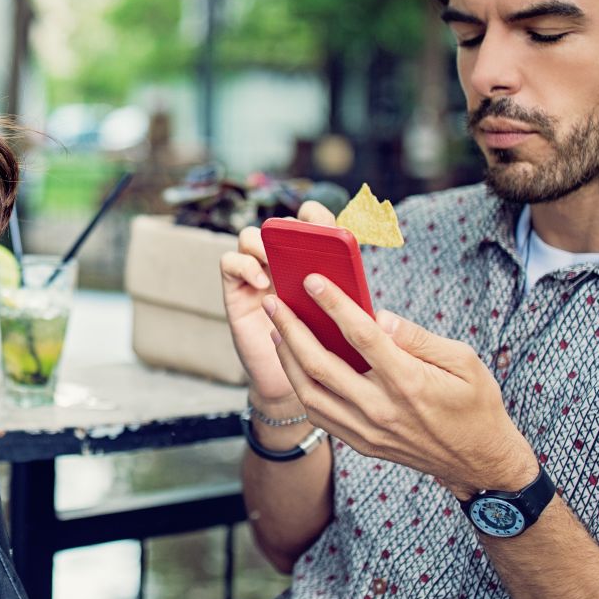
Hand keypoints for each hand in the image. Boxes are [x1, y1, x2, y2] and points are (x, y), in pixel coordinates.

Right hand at [220, 200, 336, 407]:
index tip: (324, 225)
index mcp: (313, 261)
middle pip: (278, 225)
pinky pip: (230, 262)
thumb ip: (352, 302)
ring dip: (262, 243)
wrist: (303, 383)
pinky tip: (262, 282)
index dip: (316, 215)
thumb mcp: (347, 321)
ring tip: (277, 262)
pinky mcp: (236, 291)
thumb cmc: (331, 351)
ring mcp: (256, 274)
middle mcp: (282, 263)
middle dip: (289, 227)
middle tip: (302, 239)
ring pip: (249, 237)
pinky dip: (245, 265)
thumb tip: (368, 293)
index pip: (311, 222)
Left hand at [261, 272, 538, 496]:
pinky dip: (300, 386)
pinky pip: (318, 413)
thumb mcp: (463, 361)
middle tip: (274, 302)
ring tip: (276, 329)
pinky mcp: (361, 443)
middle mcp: (381, 409)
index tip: (311, 281)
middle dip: (291, 329)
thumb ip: (417, 337)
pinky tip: (293, 363)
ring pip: (309, 392)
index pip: (362, 336)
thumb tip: (378, 316)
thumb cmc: (475, 404)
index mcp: (409, 382)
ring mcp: (367, 430)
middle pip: (320, 365)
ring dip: (286, 358)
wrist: (479, 462)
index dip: (334, 305)